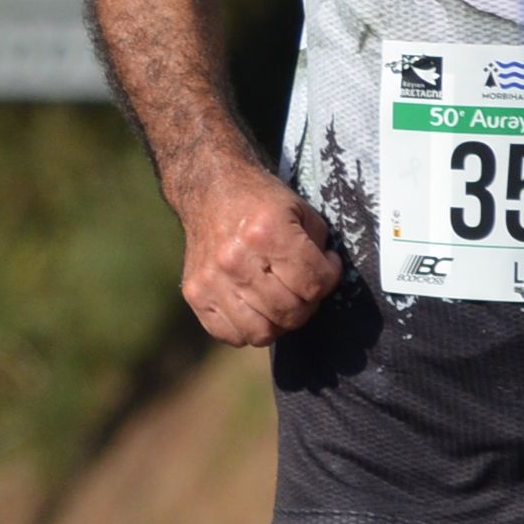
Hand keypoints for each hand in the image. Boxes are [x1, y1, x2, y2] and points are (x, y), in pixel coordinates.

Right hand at [173, 160, 343, 346]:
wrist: (208, 188)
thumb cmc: (260, 200)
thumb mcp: (300, 211)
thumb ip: (318, 249)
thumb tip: (323, 282)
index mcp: (267, 234)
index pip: (313, 284)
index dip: (328, 280)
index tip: (325, 267)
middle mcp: (236, 260)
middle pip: (289, 312)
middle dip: (307, 303)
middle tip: (302, 287)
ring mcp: (211, 280)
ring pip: (261, 332)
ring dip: (278, 322)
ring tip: (279, 303)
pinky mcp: (194, 293)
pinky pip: (228, 334)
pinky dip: (246, 330)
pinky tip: (253, 310)